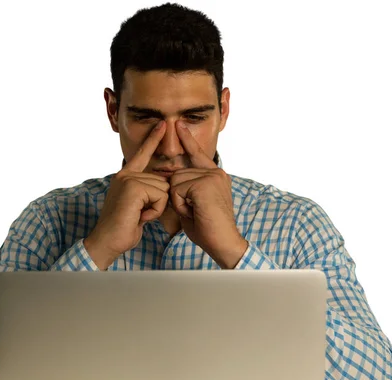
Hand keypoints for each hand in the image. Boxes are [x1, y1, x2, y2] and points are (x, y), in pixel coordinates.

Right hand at [85, 121, 169, 269]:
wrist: (108, 241)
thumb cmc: (124, 227)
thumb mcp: (137, 205)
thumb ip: (147, 191)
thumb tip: (166, 183)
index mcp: (125, 176)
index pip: (142, 154)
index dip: (153, 139)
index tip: (162, 124)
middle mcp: (125, 174)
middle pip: (162, 180)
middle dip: (159, 202)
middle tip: (140, 213)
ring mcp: (128, 179)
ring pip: (164, 189)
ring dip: (157, 208)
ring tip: (139, 215)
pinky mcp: (133, 187)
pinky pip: (160, 196)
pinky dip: (154, 211)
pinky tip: (140, 217)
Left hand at [168, 121, 246, 267]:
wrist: (223, 242)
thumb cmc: (207, 228)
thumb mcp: (194, 203)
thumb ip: (185, 188)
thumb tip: (168, 176)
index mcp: (215, 176)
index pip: (197, 154)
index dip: (187, 140)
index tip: (179, 126)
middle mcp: (215, 172)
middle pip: (178, 174)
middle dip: (178, 196)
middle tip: (194, 211)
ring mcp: (212, 176)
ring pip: (175, 182)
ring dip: (179, 201)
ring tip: (195, 212)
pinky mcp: (205, 183)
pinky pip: (177, 189)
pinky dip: (180, 204)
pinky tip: (194, 212)